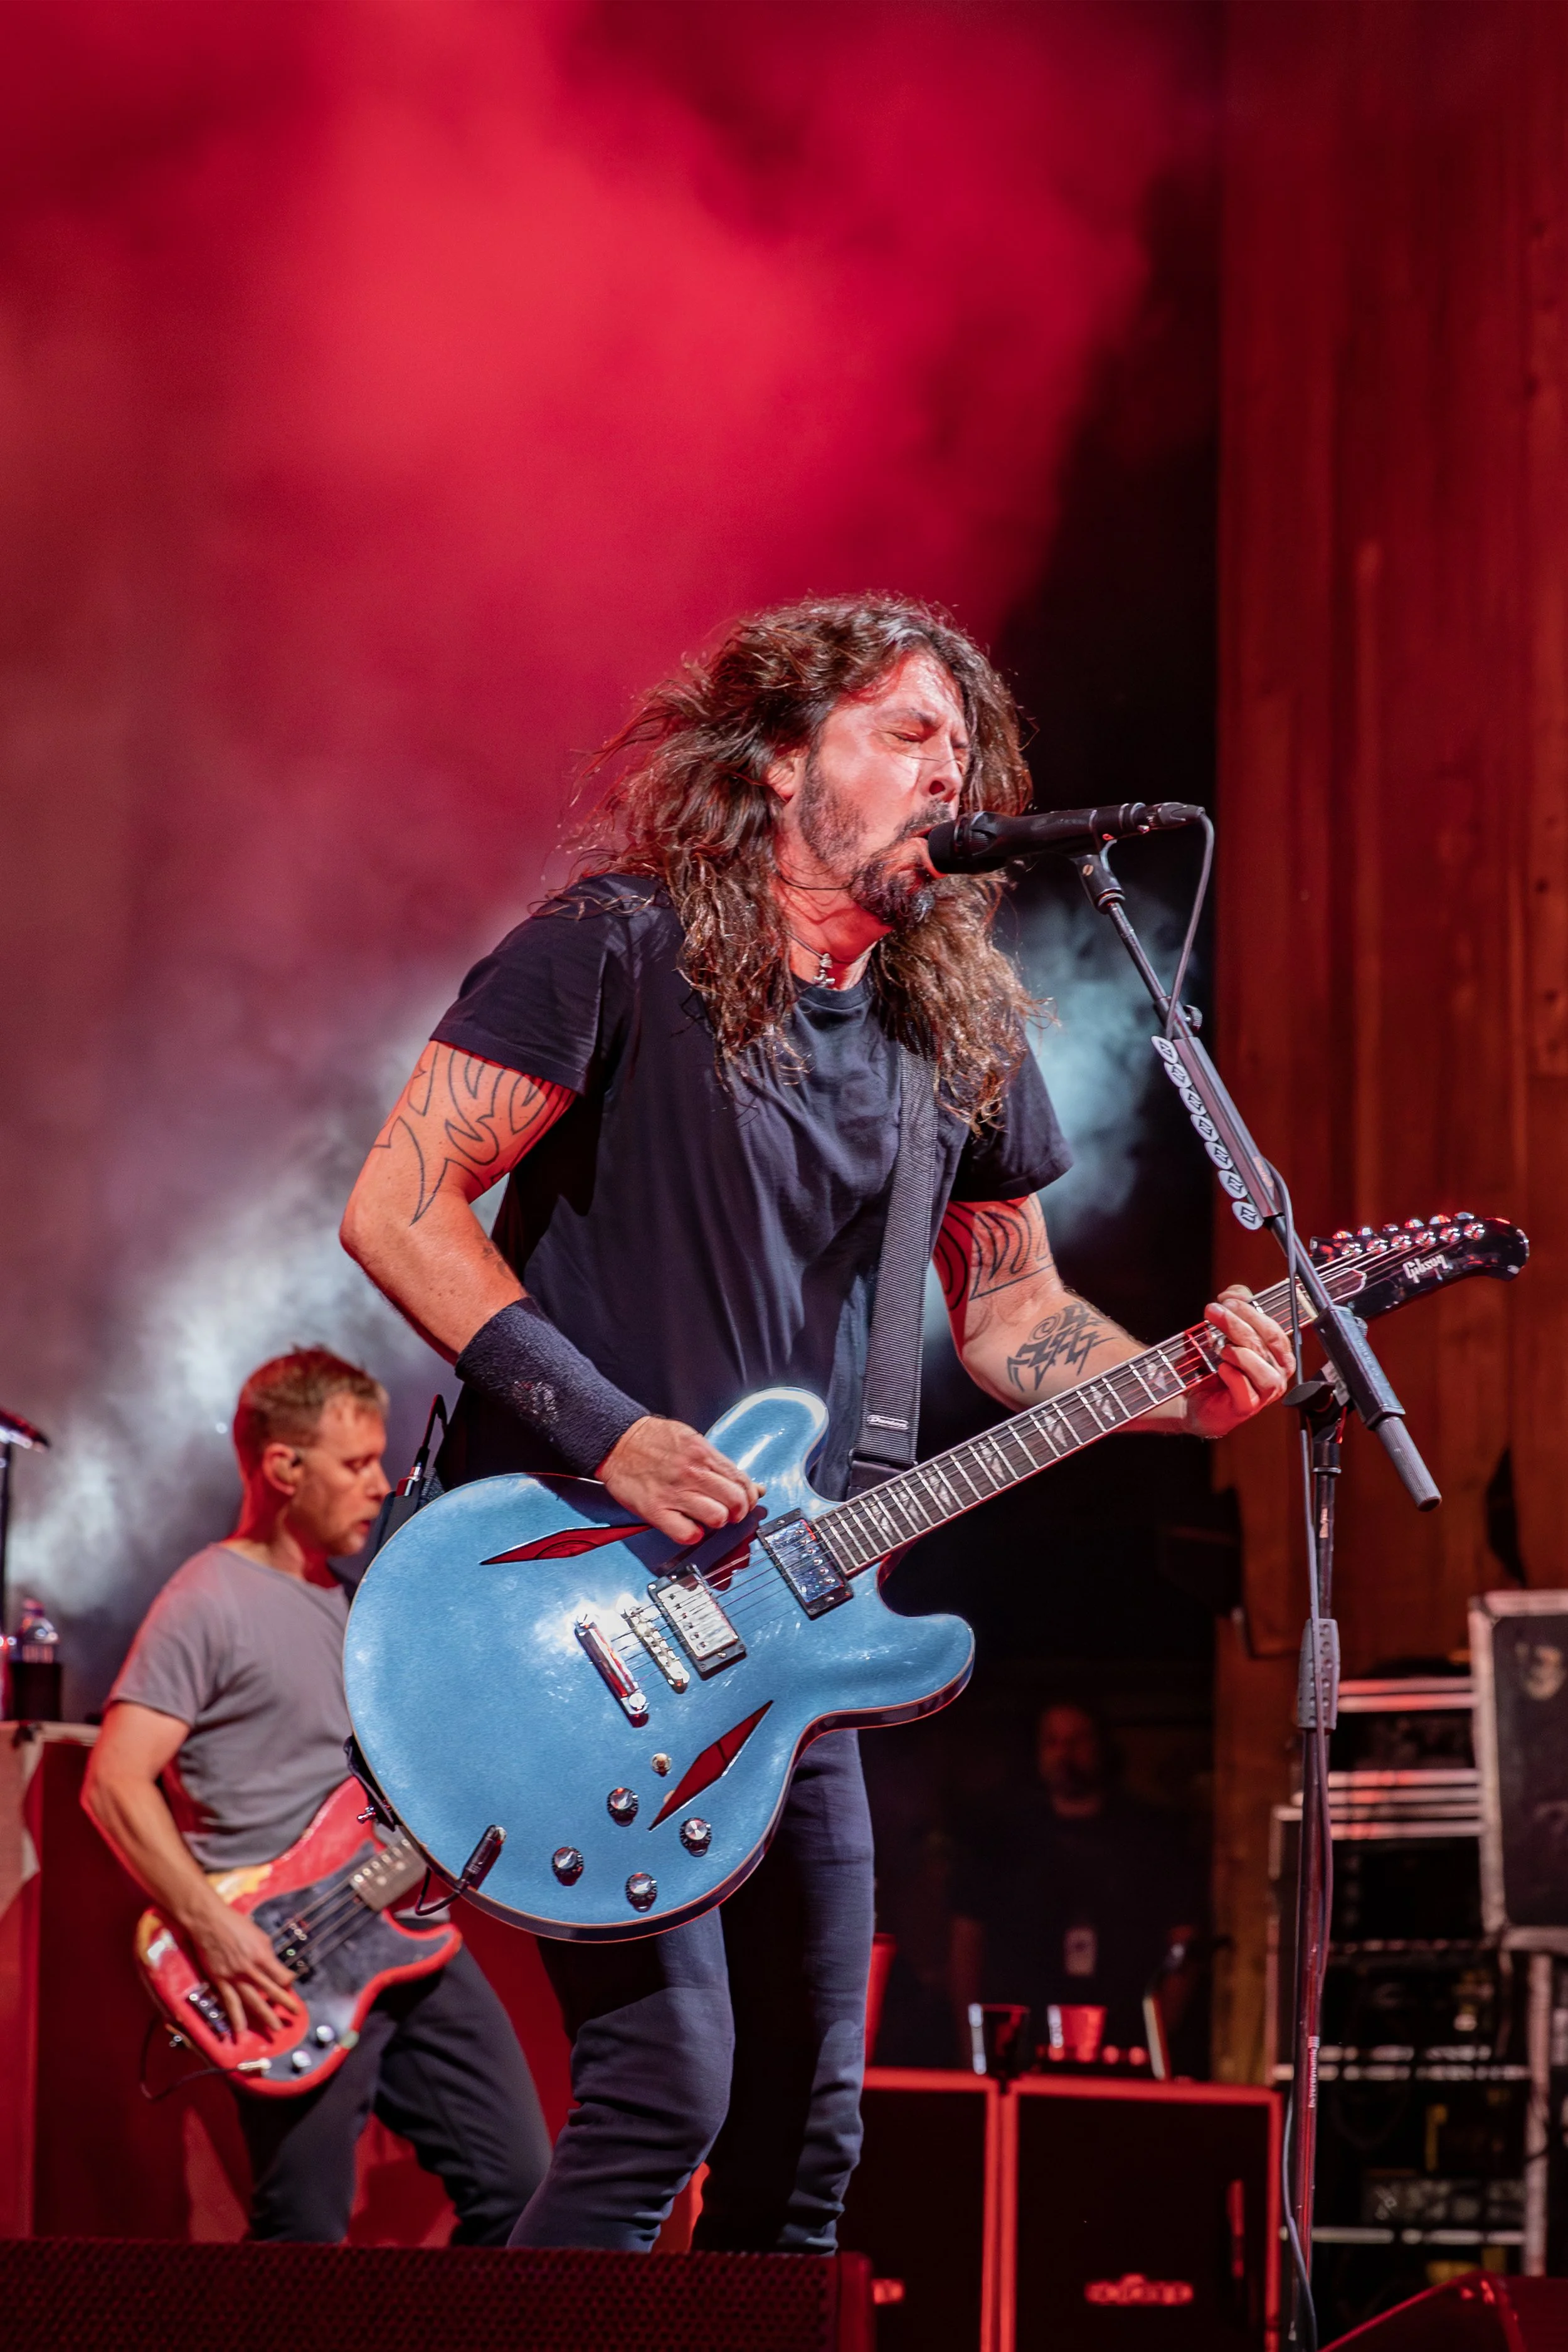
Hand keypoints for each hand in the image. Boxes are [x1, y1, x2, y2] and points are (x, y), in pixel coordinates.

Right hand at [189, 1899, 303, 2038]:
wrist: (209, 1922)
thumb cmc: (236, 1924)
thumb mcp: (259, 1935)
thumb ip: (266, 1953)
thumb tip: (274, 1967)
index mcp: (262, 1955)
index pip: (281, 1975)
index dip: (288, 1982)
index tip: (290, 1985)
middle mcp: (250, 1969)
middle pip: (271, 1991)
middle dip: (285, 2003)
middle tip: (296, 2015)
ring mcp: (234, 1977)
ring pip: (252, 2001)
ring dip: (265, 2016)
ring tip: (275, 2029)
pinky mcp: (220, 1981)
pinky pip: (229, 2003)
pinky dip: (235, 2019)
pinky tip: (240, 2032)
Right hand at [598, 1415, 763, 1544]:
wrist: (617, 1442)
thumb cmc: (653, 1441)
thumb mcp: (691, 1440)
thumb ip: (720, 1464)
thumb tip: (753, 1486)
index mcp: (703, 1454)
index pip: (742, 1481)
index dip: (750, 1496)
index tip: (746, 1501)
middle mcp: (692, 1473)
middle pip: (736, 1501)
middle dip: (738, 1511)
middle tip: (729, 1512)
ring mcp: (674, 1493)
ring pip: (717, 1518)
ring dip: (716, 1521)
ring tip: (706, 1517)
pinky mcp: (655, 1510)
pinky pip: (687, 1533)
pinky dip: (692, 1534)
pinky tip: (688, 1525)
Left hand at [1182, 1284, 1294, 1439]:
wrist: (1193, 1397)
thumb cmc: (1214, 1364)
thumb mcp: (1223, 1331)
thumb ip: (1234, 1308)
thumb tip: (1236, 1292)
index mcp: (1277, 1353)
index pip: (1273, 1328)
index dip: (1251, 1311)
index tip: (1226, 1299)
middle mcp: (1277, 1373)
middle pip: (1268, 1343)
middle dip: (1240, 1323)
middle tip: (1215, 1311)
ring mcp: (1264, 1393)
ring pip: (1265, 1369)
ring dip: (1242, 1353)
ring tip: (1220, 1347)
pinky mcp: (1247, 1407)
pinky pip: (1247, 1391)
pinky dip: (1234, 1376)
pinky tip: (1221, 1368)